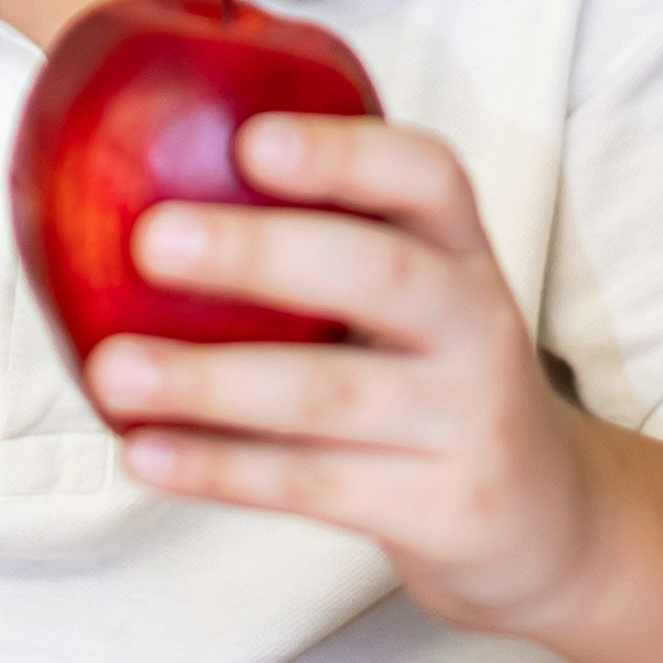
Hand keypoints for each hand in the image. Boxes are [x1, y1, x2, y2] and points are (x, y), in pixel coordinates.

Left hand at [89, 112, 603, 640]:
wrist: (550, 522)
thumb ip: (321, 248)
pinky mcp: (444, 511)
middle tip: (150, 239)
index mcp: (461, 251)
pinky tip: (144, 454)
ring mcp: (466, 420)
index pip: (427, 177)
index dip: (342, 153)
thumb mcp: (415, 301)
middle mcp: (477, 324)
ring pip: (331, 396)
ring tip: (111, 370)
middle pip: (378, 274)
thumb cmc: (433, 380)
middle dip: (260, 254)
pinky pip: (317, 487)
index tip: (248, 140)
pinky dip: (222, 471)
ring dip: (211, 382)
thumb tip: (132, 184)